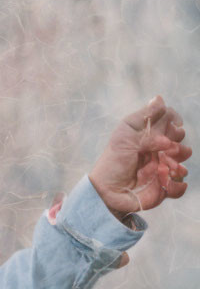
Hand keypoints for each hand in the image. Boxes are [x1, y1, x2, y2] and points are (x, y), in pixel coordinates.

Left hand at [88, 94, 190, 217]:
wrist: (107, 191)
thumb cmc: (114, 160)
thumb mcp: (126, 134)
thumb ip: (144, 117)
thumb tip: (160, 98)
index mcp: (148, 137)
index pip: (169, 124)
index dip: (174, 123)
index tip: (174, 125)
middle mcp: (156, 152)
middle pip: (179, 143)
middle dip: (177, 145)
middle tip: (166, 148)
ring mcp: (160, 170)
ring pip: (181, 164)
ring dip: (177, 165)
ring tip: (165, 167)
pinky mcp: (162, 189)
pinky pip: (179, 186)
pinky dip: (177, 185)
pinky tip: (166, 183)